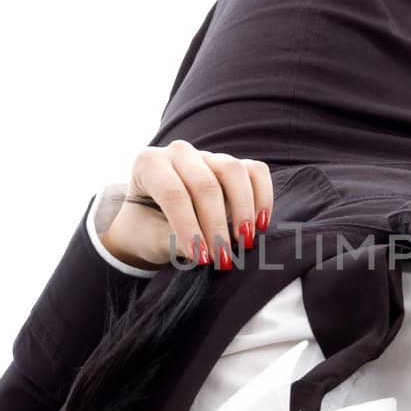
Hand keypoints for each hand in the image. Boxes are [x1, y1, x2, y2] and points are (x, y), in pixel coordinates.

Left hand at [100, 140, 273, 268]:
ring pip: (233, 170)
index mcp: (149, 164)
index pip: (172, 193)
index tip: (201, 258)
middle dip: (216, 225)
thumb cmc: (148, 228)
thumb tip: (203, 250)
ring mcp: (208, 155)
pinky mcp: (232, 164)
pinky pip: (255, 172)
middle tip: (222, 258)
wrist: (155, 220)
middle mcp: (179, 153)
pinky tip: (260, 225)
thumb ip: (172, 240)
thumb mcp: (150, 237)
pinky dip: (262, 197)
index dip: (188, 226)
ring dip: (242, 209)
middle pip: (204, 183)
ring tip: (245, 242)